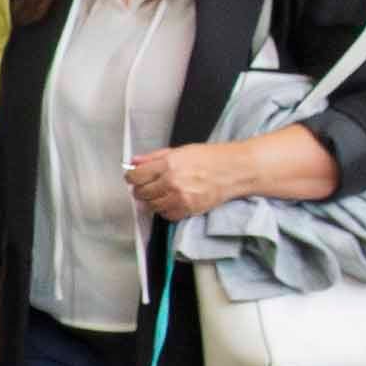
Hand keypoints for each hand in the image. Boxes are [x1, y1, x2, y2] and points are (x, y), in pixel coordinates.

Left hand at [123, 140, 244, 221]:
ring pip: (151, 206)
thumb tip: (134, 161)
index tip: (133, 177)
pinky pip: (166, 215)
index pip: (136, 176)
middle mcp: (172, 181)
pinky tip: (171, 201)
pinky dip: (166, 210)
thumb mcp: (181, 150)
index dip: (131, 177)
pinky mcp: (188, 209)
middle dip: (140, 189)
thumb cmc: (210, 158)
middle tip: (147, 186)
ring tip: (160, 193)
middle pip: (141, 193)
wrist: (234, 170)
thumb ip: (155, 157)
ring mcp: (180, 197)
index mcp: (168, 163)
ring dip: (152, 201)